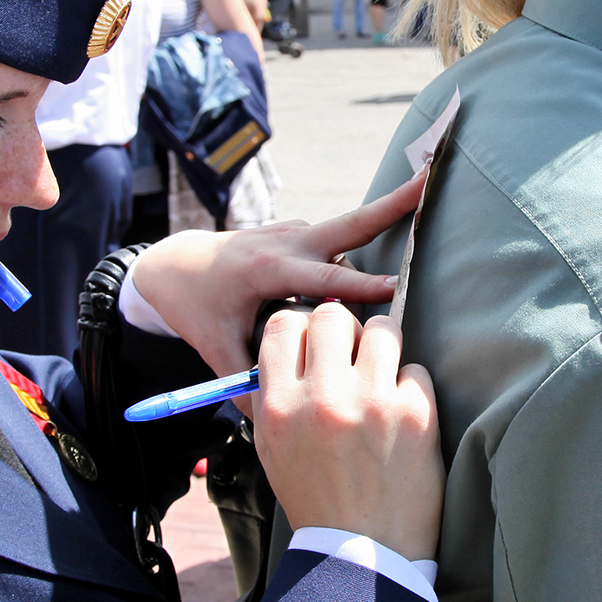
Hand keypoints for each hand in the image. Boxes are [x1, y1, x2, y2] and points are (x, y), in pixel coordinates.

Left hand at [131, 171, 426, 384]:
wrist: (173, 264)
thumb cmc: (195, 307)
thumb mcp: (213, 347)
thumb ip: (244, 382)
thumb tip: (269, 423)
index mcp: (268, 269)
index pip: (324, 280)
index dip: (360, 287)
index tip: (397, 288)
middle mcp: (287, 242)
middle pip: (350, 224)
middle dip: (393, 203)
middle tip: (429, 177)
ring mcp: (295, 233)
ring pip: (346, 241)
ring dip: (379, 233)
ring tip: (415, 212)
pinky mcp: (298, 235)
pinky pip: (334, 250)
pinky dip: (349, 260)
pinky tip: (353, 277)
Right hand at [253, 303, 442, 563]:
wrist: (367, 557)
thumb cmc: (319, 503)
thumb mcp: (274, 452)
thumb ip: (274, 397)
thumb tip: (289, 350)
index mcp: (279, 406)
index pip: (283, 323)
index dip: (302, 326)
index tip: (316, 342)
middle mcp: (321, 397)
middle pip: (332, 315)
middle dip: (345, 330)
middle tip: (353, 356)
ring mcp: (370, 402)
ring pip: (382, 328)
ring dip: (383, 347)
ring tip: (383, 377)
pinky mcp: (414, 414)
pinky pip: (416, 368)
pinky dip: (411, 387)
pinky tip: (404, 415)